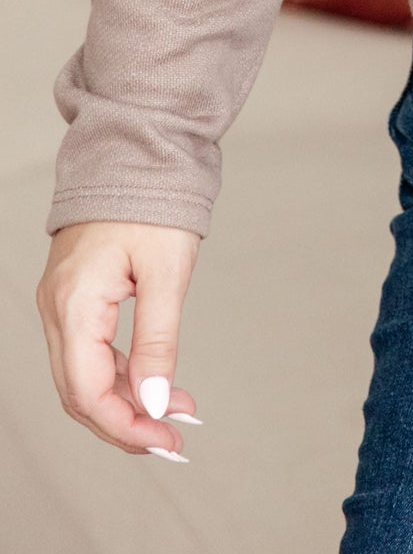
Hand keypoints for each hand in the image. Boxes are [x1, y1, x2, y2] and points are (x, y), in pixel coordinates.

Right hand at [37, 220, 202, 459]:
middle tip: (173, 440)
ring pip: (84, 377)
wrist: (135, 152)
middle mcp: (57, 310)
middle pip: (80, 393)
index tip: (165, 441)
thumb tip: (157, 402)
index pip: (87, 392)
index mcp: (74, 304)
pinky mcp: (75, 298)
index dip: (125, 426)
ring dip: (126, 402)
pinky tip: (155, 384)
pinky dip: (121, 374)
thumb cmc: (151, 200)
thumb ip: (158, 340)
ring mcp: (62, 304)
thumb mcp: (166, 272)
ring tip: (176, 414)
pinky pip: (90, 353)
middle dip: (126, 423)